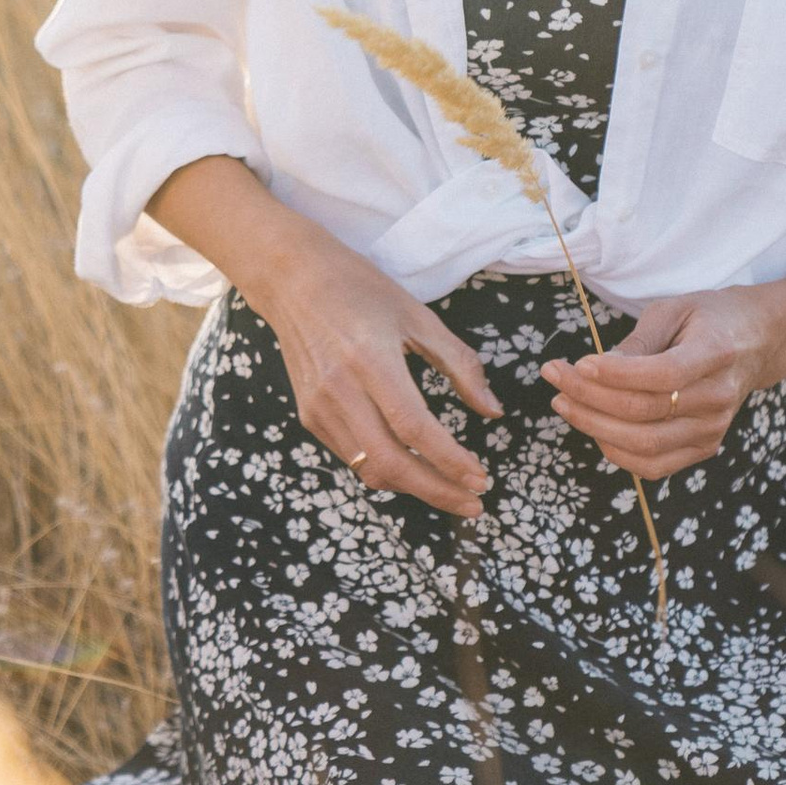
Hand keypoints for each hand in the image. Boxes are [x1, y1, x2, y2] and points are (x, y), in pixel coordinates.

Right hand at [248, 224, 502, 516]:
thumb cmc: (361, 291)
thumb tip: (492, 411)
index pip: (414, 428)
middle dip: (436, 491)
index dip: (449, 461)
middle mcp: (340, 390)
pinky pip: (353, 458)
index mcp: (371, 361)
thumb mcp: (418, 317)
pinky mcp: (310, 416)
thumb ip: (459, 365)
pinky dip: (387, 470)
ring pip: (370, 470)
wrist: (293, 281)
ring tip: (450, 490)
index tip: (480, 480)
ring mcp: (319, 408)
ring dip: (414, 487)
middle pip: (390, 462)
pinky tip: (414, 466)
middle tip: (473, 503)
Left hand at [542, 287, 785, 476]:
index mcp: (716, 353)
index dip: (615, 375)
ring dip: (595, 427)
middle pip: (645, 413)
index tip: (578, 363)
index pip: (662, 375)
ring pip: (645, 445)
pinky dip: (616, 452)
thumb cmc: (710, 319)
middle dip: (589, 399)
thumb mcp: (675, 309)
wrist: (757, 342)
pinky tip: (592, 426)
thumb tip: (595, 370)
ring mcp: (713, 429)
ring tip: (563, 403)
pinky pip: (653, 465)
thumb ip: (638, 342)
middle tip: (555, 378)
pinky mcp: (704, 448)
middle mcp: (718, 398)